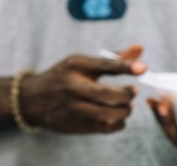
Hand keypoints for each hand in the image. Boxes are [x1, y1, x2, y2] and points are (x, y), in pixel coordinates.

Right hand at [18, 44, 146, 132]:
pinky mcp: (77, 125)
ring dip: (125, 110)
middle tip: (134, 90)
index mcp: (75, 66)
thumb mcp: (81, 63)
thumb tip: (140, 48)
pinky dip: (118, 123)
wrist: (33, 99)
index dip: (126, 66)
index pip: (105, 65)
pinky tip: (116, 115)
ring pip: (110, 114)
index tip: (143, 68)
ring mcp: (75, 108)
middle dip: (127, 93)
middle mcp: (73, 87)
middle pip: (109, 94)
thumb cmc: (64, 77)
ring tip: (127, 105)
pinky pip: (107, 127)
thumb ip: (113, 58)